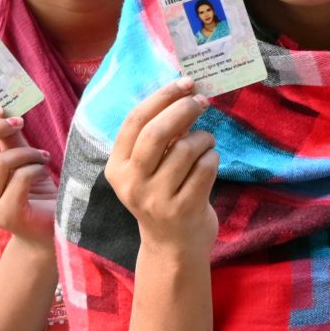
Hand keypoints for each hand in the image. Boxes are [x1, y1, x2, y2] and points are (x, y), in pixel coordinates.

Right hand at [0, 112, 57, 244]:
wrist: (51, 229)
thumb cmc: (33, 191)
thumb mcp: (19, 160)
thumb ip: (9, 138)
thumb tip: (5, 109)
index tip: (1, 110)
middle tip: (18, 121)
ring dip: (26, 152)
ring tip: (41, 157)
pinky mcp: (7, 216)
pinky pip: (20, 178)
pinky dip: (36, 168)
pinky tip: (43, 171)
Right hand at [102, 78, 217, 259]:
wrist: (173, 247)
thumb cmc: (161, 196)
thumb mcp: (147, 169)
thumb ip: (156, 137)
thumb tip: (183, 93)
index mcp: (117, 168)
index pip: (134, 122)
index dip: (161, 97)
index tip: (184, 83)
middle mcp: (132, 184)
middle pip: (157, 133)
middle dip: (183, 110)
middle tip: (201, 101)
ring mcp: (157, 199)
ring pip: (186, 149)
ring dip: (204, 137)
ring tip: (206, 142)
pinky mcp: (184, 210)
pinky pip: (205, 168)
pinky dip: (212, 157)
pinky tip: (210, 160)